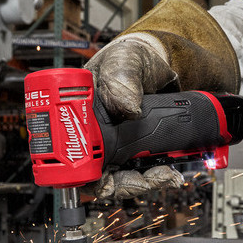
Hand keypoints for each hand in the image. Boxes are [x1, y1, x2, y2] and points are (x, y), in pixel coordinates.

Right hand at [85, 0, 239, 199]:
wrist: (157, 63)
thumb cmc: (130, 59)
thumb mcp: (125, 59)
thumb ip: (124, 78)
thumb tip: (128, 108)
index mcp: (78, 118)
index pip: (71, 156)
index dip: (85, 173)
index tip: (109, 176)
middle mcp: (92, 137)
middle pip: (96, 177)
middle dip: (125, 183)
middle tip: (150, 176)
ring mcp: (114, 147)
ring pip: (120, 181)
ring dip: (144, 182)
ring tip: (167, 175)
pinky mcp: (136, 152)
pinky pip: (140, 174)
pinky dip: (156, 177)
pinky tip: (172, 172)